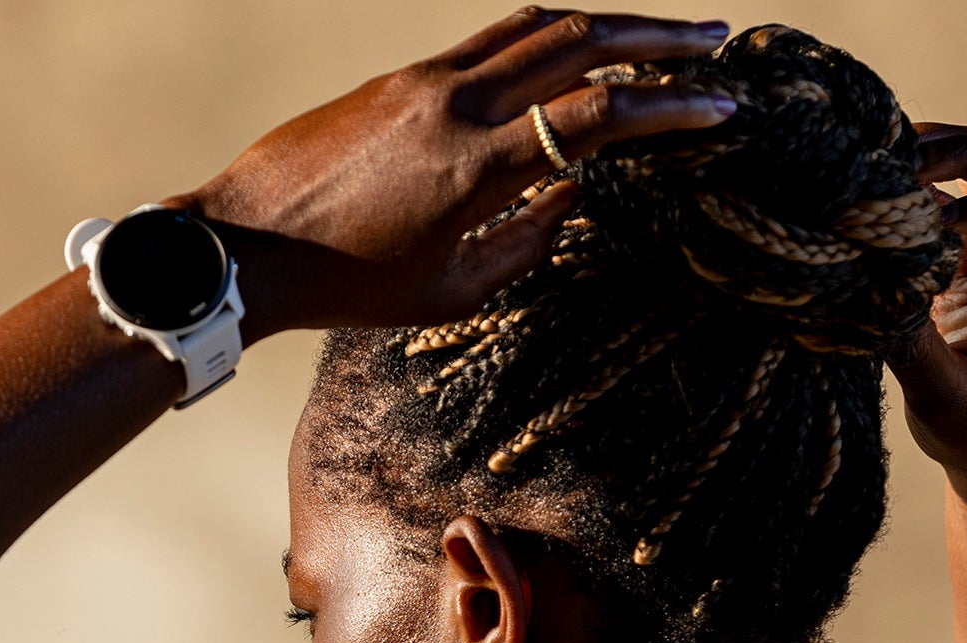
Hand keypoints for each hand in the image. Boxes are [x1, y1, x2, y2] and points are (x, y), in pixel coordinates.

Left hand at [168, 9, 735, 336]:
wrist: (244, 243)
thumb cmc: (345, 288)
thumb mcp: (450, 292)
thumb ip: (527, 244)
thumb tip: (578, 194)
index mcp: (474, 169)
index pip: (597, 118)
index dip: (670, 109)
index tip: (722, 108)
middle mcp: (455, 107)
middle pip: (579, 44)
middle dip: (658, 39)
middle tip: (717, 41)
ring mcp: (426, 81)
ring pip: (537, 26)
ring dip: (609, 22)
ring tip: (663, 32)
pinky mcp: (402, 77)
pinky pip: (493, 39)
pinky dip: (549, 35)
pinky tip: (580, 44)